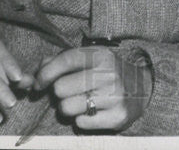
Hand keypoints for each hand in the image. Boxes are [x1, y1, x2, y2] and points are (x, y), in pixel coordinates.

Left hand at [34, 47, 152, 131]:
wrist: (144, 88)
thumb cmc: (108, 73)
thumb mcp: (90, 60)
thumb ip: (61, 62)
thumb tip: (34, 73)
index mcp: (101, 56)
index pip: (64, 61)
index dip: (45, 74)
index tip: (39, 84)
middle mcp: (109, 74)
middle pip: (60, 89)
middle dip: (59, 94)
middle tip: (70, 93)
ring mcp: (114, 96)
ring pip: (67, 108)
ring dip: (69, 108)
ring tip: (81, 102)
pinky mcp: (117, 116)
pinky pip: (80, 123)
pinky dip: (81, 120)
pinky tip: (92, 112)